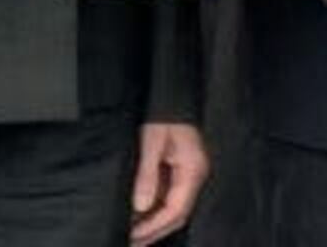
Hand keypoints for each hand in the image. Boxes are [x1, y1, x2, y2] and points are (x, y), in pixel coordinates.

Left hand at [128, 121, 209, 243]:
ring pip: (174, 208)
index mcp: (192, 171)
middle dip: (155, 231)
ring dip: (154, 223)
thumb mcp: (152, 143)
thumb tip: (140, 207)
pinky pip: (169, 197)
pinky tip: (138, 215)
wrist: (173, 95)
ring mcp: (189, 174)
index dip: (154, 226)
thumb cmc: (164, 116)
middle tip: (131, 242)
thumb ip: (147, 175)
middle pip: (178, 214)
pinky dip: (154, 209)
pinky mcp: (180, 171)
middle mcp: (194, 176)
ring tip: (131, 234)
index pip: (176, 210)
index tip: (132, 236)